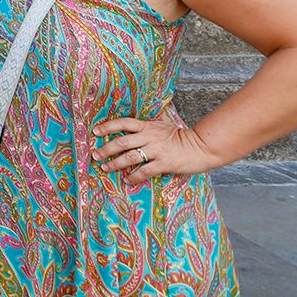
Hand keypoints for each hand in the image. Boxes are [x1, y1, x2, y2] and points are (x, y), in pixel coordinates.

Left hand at [93, 107, 217, 185]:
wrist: (201, 147)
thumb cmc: (180, 136)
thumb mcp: (163, 124)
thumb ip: (149, 121)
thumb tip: (137, 116)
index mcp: (148, 126)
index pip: (124, 123)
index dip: (108, 126)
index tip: (95, 131)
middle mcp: (150, 137)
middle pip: (122, 142)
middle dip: (106, 149)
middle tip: (95, 155)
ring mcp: (157, 150)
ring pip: (130, 157)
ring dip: (115, 164)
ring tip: (106, 168)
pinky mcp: (164, 164)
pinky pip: (144, 171)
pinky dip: (134, 176)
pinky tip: (126, 180)